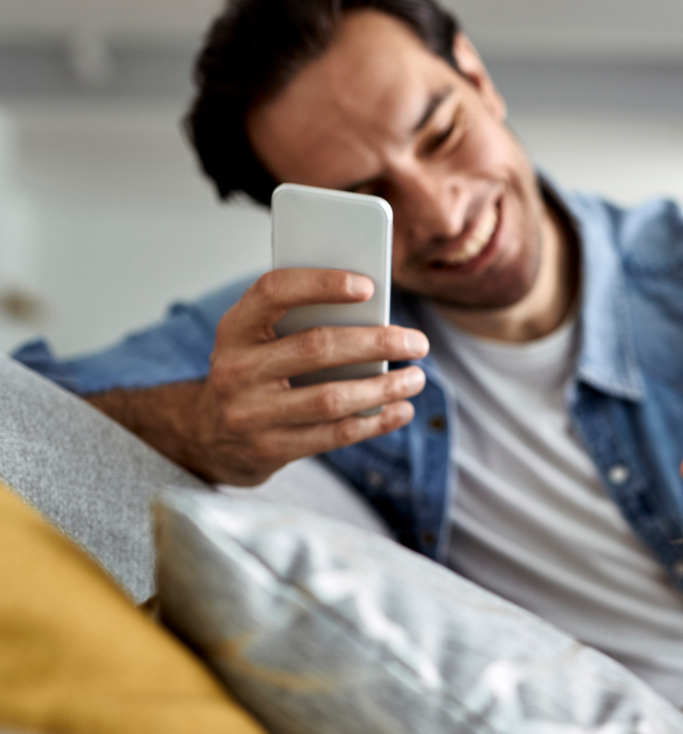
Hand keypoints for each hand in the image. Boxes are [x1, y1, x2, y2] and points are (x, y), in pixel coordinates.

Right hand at [189, 268, 426, 484]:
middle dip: (377, 343)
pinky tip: (401, 410)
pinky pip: (333, 435)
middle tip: (417, 343)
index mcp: (235, 328)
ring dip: (383, 388)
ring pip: (331, 397)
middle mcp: (236, 369)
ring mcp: (250, 413)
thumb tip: (374, 313)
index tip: (368, 286)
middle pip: (317, 347)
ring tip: (416, 378)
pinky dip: (375, 422)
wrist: (212, 435)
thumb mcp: (260, 339)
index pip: (274, 292)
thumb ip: (301, 321)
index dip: (321, 284)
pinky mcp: (269, 449)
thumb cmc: (255, 371)